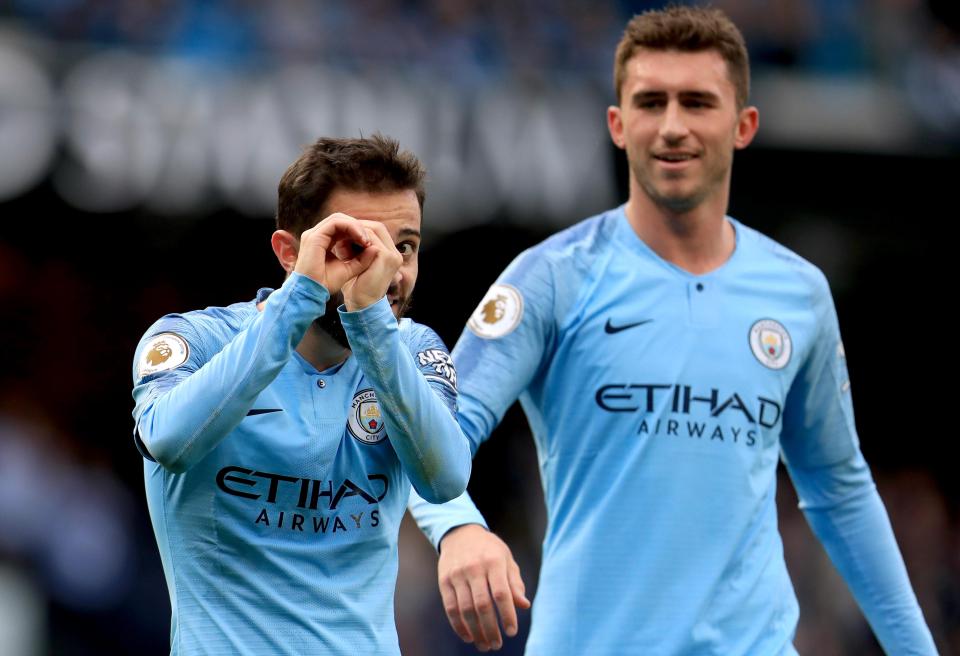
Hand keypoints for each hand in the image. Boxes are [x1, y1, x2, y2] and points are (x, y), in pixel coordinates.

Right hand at [293, 213, 372, 294]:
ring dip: (356, 226)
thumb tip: (376, 248)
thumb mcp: (349, 269)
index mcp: (320, 241)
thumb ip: (361, 259)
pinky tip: (361, 238)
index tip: (369, 244)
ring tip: (366, 240)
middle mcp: (315, 235)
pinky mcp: (314, 237)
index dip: (356, 232)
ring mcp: (313, 234)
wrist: (312, 293)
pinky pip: (335, 223)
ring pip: (338, 218)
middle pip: (340, 220)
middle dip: (357, 227)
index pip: (340, 227)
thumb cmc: (326, 284)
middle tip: (369, 240)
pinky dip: (351, 227)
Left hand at [340, 220, 402, 310]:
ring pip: (374, 230)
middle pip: (378, 227)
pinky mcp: (386, 257)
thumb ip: (355, 248)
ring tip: (341, 235)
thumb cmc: (357, 287)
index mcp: (391, 255)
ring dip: (356, 230)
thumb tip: (344, 232)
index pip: (378, 231)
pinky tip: (343, 242)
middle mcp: (395, 254)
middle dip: (358, 226)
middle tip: (341, 229)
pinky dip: (356, 238)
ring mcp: (392, 255)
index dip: (361, 228)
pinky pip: (371, 239)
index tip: (344, 230)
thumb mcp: (356, 263)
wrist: (362, 306)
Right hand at [437, 524, 530, 651]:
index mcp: (493, 562)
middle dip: (490, 629)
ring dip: (475, 631)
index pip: (501, 593)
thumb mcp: (506, 559)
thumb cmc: (489, 549)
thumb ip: (515, 582)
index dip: (507, 614)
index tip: (511, 631)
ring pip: (465, 609)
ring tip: (484, 645)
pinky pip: (450, 607)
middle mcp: (474, 568)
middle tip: (497, 644)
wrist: (459, 532)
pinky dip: (459, 625)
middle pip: (482, 605)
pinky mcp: (444, 581)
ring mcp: (457, 575)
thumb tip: (524, 605)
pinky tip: (468, 636)